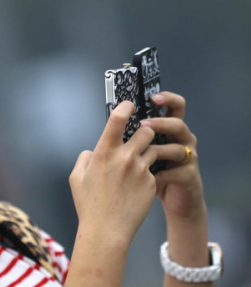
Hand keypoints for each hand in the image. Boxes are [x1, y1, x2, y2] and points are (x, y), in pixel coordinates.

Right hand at [69, 101, 157, 241]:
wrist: (107, 231)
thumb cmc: (88, 204)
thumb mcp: (76, 178)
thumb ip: (84, 158)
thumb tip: (93, 152)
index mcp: (104, 152)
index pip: (118, 119)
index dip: (126, 107)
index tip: (129, 104)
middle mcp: (124, 157)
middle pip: (146, 130)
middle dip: (145, 131)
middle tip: (140, 137)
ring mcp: (140, 170)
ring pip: (153, 148)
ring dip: (148, 150)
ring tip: (140, 161)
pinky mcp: (151, 182)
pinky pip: (153, 169)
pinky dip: (148, 172)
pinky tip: (139, 183)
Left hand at [143, 91, 205, 220]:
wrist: (175, 200)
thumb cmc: (155, 171)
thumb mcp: (144, 152)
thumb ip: (134, 138)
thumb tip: (109, 127)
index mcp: (170, 130)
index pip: (174, 106)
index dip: (167, 99)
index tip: (153, 97)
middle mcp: (183, 140)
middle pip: (178, 123)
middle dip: (161, 122)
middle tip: (144, 125)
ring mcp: (189, 158)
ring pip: (179, 147)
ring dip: (161, 149)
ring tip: (146, 152)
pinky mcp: (190, 176)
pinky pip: (178, 172)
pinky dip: (163, 174)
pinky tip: (151, 177)